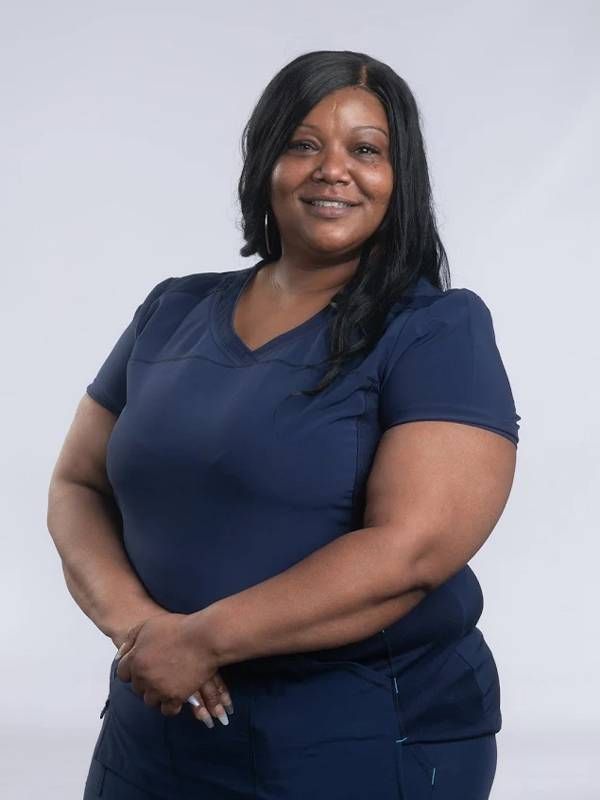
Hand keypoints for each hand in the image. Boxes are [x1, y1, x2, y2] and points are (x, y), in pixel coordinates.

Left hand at [115, 612, 231, 724]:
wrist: (205, 638)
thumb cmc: (179, 628)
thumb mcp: (149, 625)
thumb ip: (131, 639)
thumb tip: (121, 654)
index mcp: (135, 658)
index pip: (123, 674)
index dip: (133, 671)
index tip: (143, 668)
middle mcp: (143, 676)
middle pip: (137, 688)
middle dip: (146, 683)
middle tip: (159, 674)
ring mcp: (158, 688)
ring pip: (150, 701)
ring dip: (157, 695)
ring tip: (168, 685)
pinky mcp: (174, 697)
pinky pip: (167, 710)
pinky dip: (171, 705)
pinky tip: (177, 696)